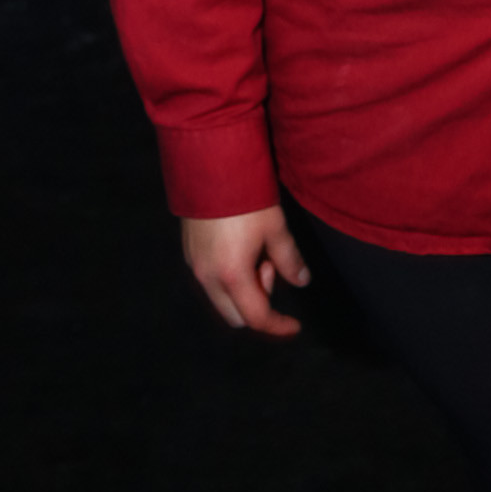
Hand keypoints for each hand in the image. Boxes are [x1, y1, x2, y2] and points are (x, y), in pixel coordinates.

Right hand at [181, 205, 310, 335]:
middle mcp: (207, 277)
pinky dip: (229, 277)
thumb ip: (289, 258)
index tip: (295, 325)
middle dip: (258, 302)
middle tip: (270, 266)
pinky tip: (240, 247)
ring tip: (256, 251)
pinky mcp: (188, 252)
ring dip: (243, 289)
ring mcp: (194, 265)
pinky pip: (210, 280)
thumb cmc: (246, 197)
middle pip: (235, 315)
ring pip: (221, 298)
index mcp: (231, 275)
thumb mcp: (275, 227)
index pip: (256, 317)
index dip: (278, 325)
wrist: (209, 166)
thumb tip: (302, 281)